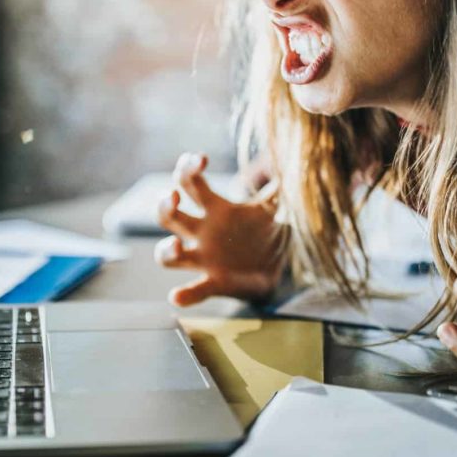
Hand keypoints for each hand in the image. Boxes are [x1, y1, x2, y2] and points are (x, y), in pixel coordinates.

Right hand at [155, 152, 284, 305]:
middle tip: (173, 197)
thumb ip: (277, 187)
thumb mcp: (272, 209)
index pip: (190, 184)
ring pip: (168, 255)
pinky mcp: (213, 283)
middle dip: (164, 205)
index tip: (201, 160)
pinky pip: (193, 290)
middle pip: (168, 216)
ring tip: (177, 246)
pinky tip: (177, 296)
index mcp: (215, 210)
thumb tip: (293, 159)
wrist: (276, 269)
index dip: (188, 168)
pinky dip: (184, 295)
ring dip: (166, 250)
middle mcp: (202, 233)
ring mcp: (203, 259)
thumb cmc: (264, 234)